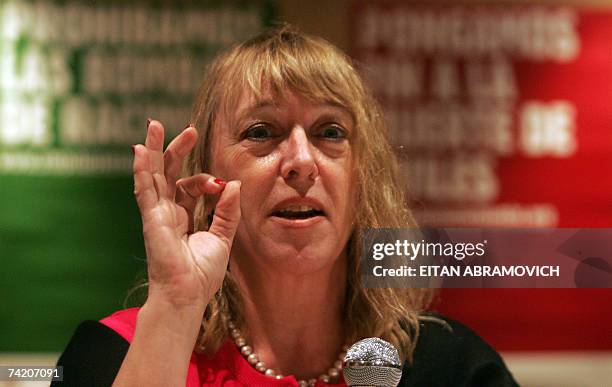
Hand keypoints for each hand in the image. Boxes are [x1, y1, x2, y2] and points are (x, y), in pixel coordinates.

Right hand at [133, 120, 240, 311]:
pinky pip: (144, 190)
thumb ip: (227, 211)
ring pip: (152, 175)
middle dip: (177, 150)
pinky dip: (142, 170)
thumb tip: (233, 184)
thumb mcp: (222, 237)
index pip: (191, 186)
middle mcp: (167, 211)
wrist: (187, 295)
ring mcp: (156, 213)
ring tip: (154, 126)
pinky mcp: (151, 218)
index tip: (222, 186)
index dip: (207, 180)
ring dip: (153, 150)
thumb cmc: (201, 273)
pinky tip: (140, 151)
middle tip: (189, 130)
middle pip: (168, 173)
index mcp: (183, 215)